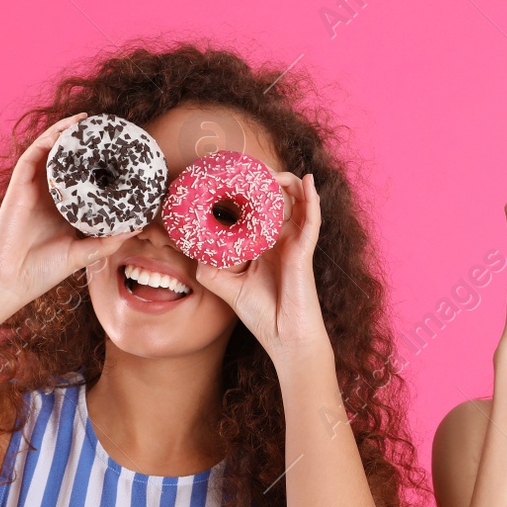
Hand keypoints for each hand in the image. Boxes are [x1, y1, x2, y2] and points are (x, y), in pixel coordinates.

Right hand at [0, 113, 138, 306]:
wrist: (10, 280)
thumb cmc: (43, 270)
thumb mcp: (84, 253)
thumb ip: (108, 241)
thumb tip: (137, 226)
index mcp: (65, 207)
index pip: (83, 178)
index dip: (98, 163)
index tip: (119, 153)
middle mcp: (50, 193)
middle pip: (67, 160)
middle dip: (83, 142)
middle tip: (106, 129)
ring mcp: (34, 188)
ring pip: (50, 151)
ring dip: (66, 133)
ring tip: (87, 122)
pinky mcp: (19, 186)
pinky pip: (33, 155)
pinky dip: (48, 140)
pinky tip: (64, 131)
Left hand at [193, 171, 330, 367]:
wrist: (285, 339)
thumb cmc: (263, 315)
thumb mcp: (228, 288)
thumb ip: (211, 269)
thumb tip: (195, 252)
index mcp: (265, 246)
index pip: (259, 212)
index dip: (250, 193)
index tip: (234, 176)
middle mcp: (281, 241)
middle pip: (278, 201)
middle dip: (266, 181)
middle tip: (249, 167)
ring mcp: (295, 244)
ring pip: (297, 203)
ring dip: (287, 182)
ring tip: (272, 172)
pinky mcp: (304, 251)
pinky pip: (312, 220)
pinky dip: (312, 199)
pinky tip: (308, 181)